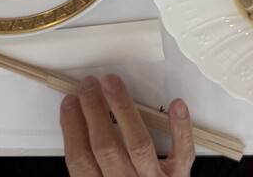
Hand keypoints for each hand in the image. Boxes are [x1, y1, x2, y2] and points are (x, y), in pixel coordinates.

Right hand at [60, 74, 194, 175]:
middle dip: (94, 111)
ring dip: (123, 109)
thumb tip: (76, 125)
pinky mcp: (179, 176)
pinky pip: (182, 151)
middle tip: (89, 86)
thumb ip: (91, 166)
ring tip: (113, 85)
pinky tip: (176, 105)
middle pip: (106, 147)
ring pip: (138, 143)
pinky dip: (181, 128)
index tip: (69, 103)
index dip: (72, 128)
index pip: (80, 160)